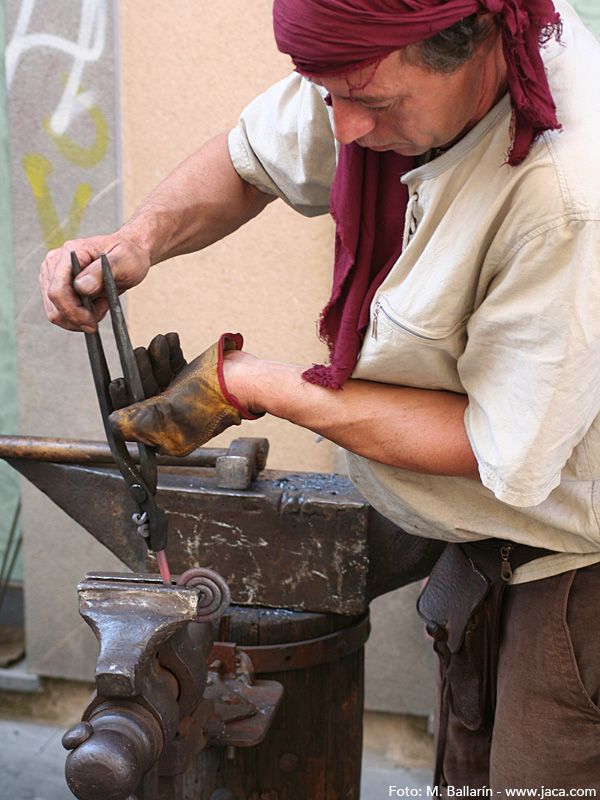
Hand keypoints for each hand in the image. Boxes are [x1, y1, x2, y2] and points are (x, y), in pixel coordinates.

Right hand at [39, 232, 150, 331]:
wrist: (129, 255)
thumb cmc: (128, 255)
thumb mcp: (123, 261)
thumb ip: (100, 273)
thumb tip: (81, 287)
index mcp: (68, 254)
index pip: (58, 291)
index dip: (73, 312)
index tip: (92, 322)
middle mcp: (54, 264)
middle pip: (54, 307)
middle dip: (78, 318)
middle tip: (102, 312)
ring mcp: (53, 276)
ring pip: (56, 313)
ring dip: (79, 319)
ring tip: (101, 304)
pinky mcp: (58, 287)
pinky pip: (62, 313)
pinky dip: (79, 317)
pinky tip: (96, 305)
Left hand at [109, 333, 261, 456]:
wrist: (242, 381)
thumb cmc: (207, 400)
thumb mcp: (165, 414)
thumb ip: (134, 423)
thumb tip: (112, 423)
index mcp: (166, 436)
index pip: (134, 420)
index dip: (123, 399)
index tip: (119, 381)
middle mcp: (173, 419)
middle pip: (144, 393)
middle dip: (140, 371)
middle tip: (138, 353)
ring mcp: (183, 398)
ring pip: (157, 376)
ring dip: (155, 357)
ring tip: (160, 342)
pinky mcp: (192, 381)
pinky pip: (173, 366)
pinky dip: (169, 354)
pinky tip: (171, 341)